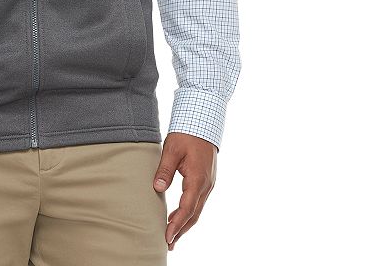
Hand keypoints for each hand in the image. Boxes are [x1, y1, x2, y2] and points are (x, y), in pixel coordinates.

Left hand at [152, 131, 216, 250]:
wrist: (203, 122)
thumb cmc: (187, 134)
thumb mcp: (172, 149)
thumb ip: (165, 170)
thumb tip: (158, 189)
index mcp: (198, 179)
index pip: (187, 208)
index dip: (176, 224)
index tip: (167, 236)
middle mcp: (206, 185)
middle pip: (194, 214)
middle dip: (181, 230)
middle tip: (168, 243)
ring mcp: (208, 184)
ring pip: (197, 210)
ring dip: (185, 223)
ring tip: (172, 235)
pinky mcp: (206, 180)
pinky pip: (198, 202)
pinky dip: (189, 212)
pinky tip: (179, 216)